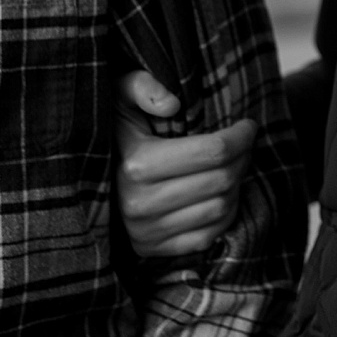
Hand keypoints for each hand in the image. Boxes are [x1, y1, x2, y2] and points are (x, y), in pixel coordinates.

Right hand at [114, 70, 256, 257]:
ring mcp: (145, 232)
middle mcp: (140, 204)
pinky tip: (219, 193)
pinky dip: (224, 214)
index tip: (247, 126)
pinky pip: (208, 236)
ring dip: (236, 185)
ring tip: (232, 166)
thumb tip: (171, 104)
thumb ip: (142, 86)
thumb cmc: (116, 129)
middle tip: (243, 143)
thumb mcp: (121, 95)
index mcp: (137, 164)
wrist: (90, 175)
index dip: (240, 136)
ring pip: (220, 209)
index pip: (213, 151)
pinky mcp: (152, 249)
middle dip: (243, 157)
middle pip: (222, 180)